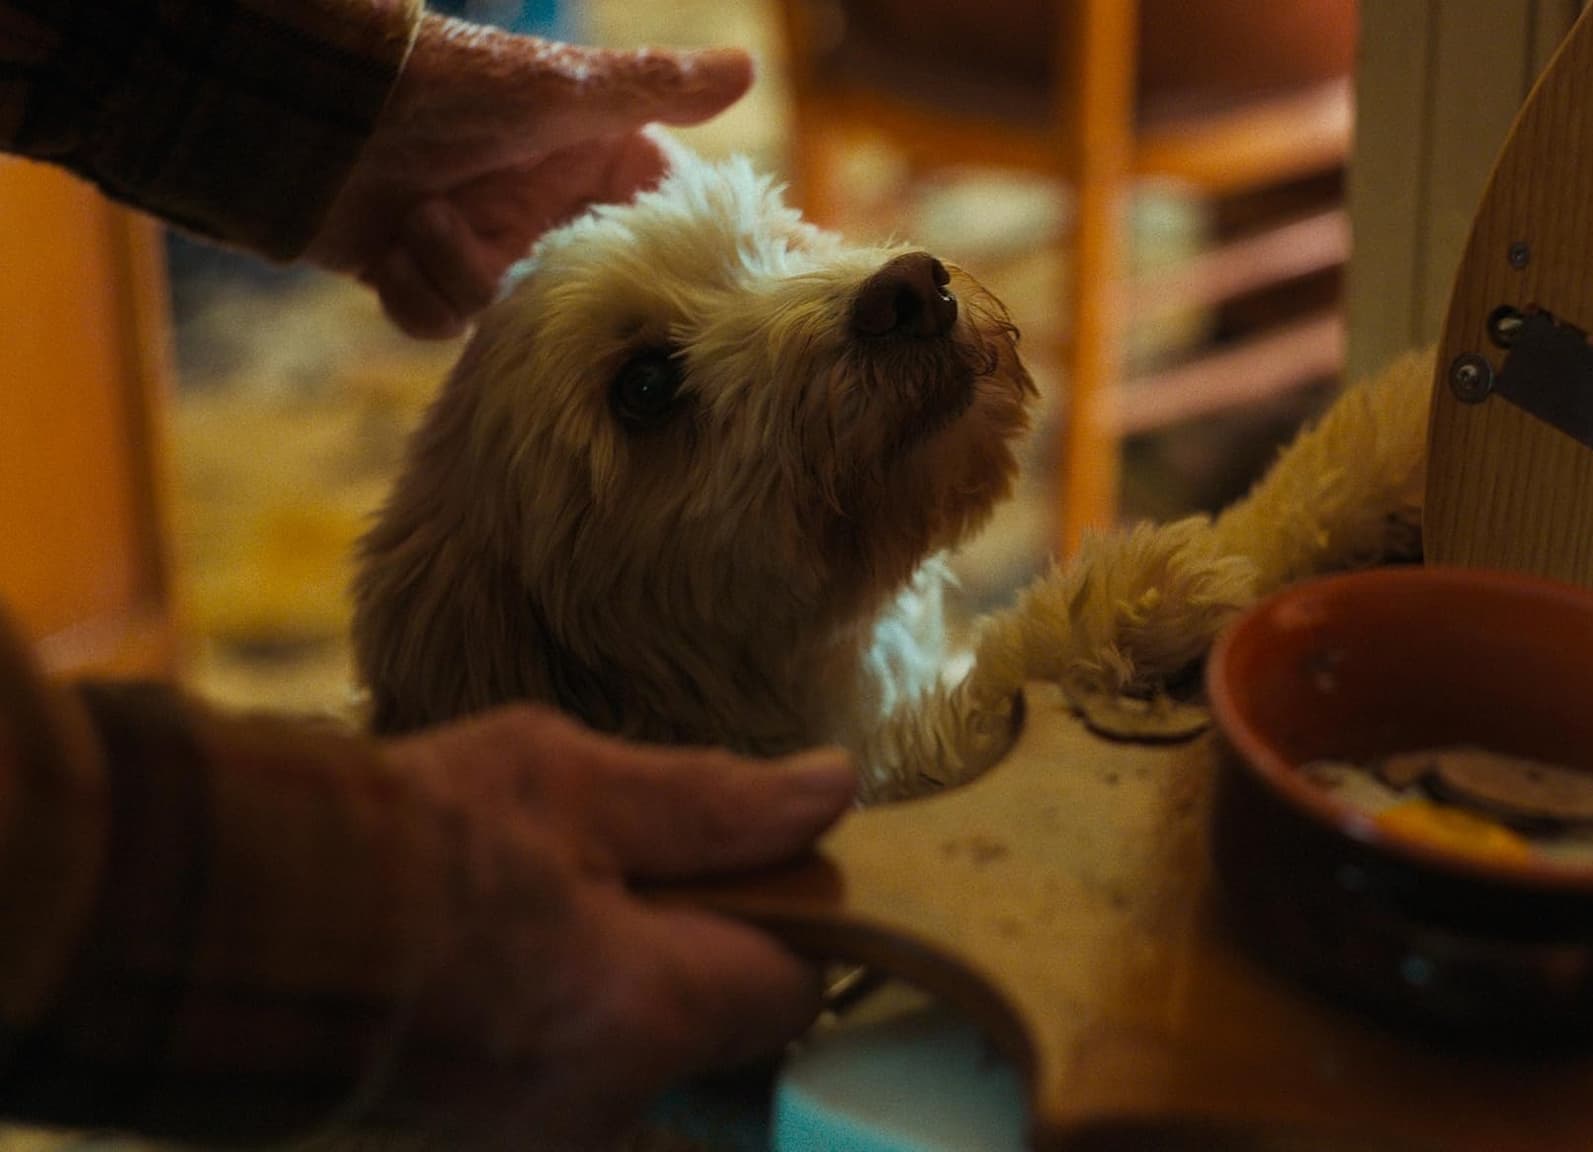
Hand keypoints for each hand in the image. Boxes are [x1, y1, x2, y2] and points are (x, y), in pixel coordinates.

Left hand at [307, 15, 752, 339]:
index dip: (673, 262)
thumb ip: (658, 87)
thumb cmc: (447, 87)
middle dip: (541, 284)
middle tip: (524, 266)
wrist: (309, 110)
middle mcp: (542, 211)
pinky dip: (412, 290)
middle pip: (581, 293)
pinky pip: (440, 324)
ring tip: (420, 215)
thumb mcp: (565, 91)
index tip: (696, 300)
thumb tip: (751, 64)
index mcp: (590, 168)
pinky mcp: (420, 274)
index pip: (659, 227)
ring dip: (457, 271)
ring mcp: (482, 246)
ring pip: (507, 316)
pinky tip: (388, 248)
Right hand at [365, 706, 854, 1150]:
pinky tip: (508, 965)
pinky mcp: (482, 1143)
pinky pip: (573, 1084)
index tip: (744, 867)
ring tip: (551, 916)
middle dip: (697, 958)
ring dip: (625, 995)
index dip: (785, 919)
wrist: (228, 917)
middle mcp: (603, 1108)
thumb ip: (712, 800)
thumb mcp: (564, 780)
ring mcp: (536, 1139)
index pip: (791, 989)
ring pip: (643, 1061)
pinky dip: (563, 1029)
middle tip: (624, 880)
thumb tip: (832, 790)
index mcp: (643, 1013)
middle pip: (717, 1034)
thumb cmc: (398, 841)